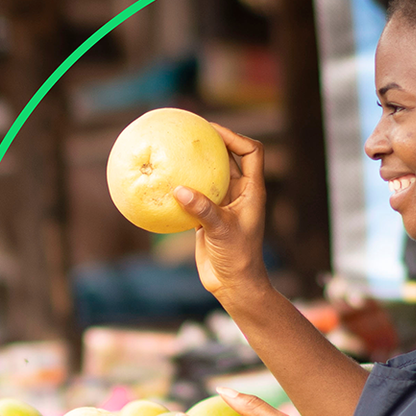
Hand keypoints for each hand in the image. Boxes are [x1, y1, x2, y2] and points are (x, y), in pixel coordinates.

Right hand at [178, 125, 267, 300]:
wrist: (233, 284)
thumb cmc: (238, 258)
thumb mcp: (222, 231)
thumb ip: (203, 210)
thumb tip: (179, 190)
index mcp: (252, 191)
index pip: (252, 152)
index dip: (236, 136)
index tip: (213, 131)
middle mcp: (240, 193)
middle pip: (230, 158)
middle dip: (213, 143)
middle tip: (191, 133)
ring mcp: (224, 204)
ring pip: (211, 176)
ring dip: (197, 165)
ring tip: (175, 152)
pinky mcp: (208, 216)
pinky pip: (195, 195)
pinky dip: (183, 188)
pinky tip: (164, 184)